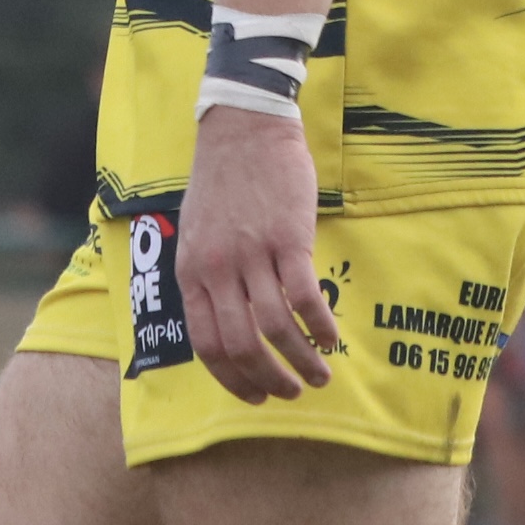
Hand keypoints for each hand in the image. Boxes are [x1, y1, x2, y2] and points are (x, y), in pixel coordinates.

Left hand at [176, 106, 339, 403]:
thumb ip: (209, 276)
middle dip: (270, 379)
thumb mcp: (197, 233)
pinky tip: (333, 337)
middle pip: (243, 345)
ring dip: (302, 361)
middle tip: (293, 392)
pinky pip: (305, 297)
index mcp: (191, 272)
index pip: (207, 344)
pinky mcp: (287, 239)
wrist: (244, 128)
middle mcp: (218, 269)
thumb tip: (233, 321)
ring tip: (321, 374)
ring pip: (277, 328)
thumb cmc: (222, 180)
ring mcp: (252, 255)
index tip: (256, 396)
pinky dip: (320, 325)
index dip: (233, 379)